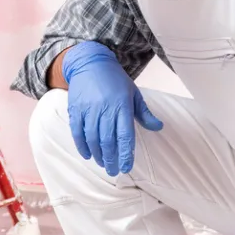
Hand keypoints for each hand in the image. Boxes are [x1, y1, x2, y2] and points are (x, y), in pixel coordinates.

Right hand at [61, 41, 163, 175]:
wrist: (91, 63)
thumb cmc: (115, 80)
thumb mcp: (134, 93)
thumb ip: (144, 113)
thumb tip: (158, 127)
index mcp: (122, 106)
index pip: (125, 135)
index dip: (125, 154)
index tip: (126, 167)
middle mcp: (105, 109)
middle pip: (107, 141)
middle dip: (111, 159)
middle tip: (113, 171)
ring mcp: (89, 109)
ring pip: (92, 138)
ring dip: (97, 154)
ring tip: (102, 164)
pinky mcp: (76, 109)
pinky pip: (77, 132)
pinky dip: (82, 146)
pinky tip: (87, 155)